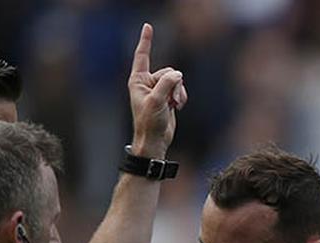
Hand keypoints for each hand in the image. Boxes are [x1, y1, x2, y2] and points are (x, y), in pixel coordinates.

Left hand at [127, 23, 187, 157]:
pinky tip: (178, 107)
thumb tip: (178, 74)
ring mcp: (158, 90)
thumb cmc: (149, 122)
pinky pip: (180, 89)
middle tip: (171, 100)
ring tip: (174, 105)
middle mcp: (147, 83)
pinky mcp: (167, 97)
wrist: (155, 140)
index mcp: (138, 80)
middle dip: (174, 84)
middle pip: (168, 71)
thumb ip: (167, 83)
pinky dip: (181, 97)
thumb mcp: (157, 100)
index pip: (142, 56)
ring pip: (176, 80)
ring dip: (179, 92)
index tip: (148, 26)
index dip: (146, 41)